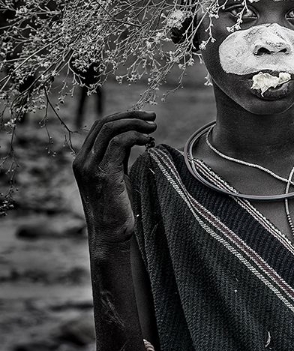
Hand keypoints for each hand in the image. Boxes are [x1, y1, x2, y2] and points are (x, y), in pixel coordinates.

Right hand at [73, 111, 156, 244]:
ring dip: (135, 124)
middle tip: (152, 118)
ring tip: (153, 128)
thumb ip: (118, 156)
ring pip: (110, 130)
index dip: (123, 117)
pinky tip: (149, 142)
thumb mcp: (117, 175)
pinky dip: (135, 137)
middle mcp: (83, 161)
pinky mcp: (104, 175)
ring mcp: (90, 168)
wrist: (111, 235)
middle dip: (131, 116)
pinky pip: (118, 144)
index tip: (144, 118)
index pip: (100, 126)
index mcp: (84, 159)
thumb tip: (133, 138)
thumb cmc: (118, 207)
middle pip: (105, 123)